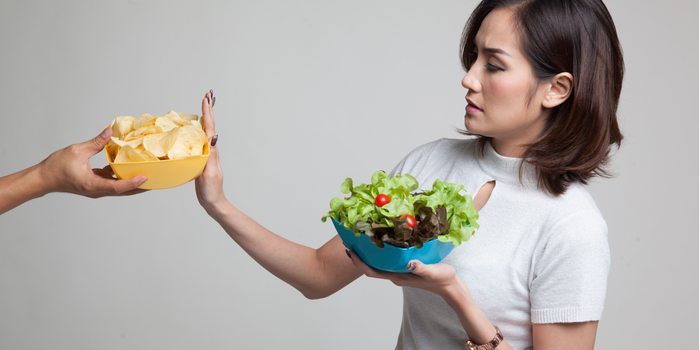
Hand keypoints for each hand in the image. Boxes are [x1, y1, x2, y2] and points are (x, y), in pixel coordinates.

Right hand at [38, 128, 146, 197]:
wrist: (43, 179)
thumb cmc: (56, 167)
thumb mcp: (76, 151)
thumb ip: (95, 143)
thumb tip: (110, 132)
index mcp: (92, 184)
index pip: (117, 187)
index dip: (132, 183)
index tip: (145, 178)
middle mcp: (97, 190)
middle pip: (123, 191)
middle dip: (140, 186)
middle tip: (157, 180)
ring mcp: (96, 189)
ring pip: (119, 188)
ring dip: (133, 182)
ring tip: (149, 174)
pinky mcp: (95, 185)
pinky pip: (113, 182)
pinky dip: (122, 177)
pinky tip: (130, 167)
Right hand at [195, 90, 225, 213]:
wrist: (213, 202)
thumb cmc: (211, 189)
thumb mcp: (210, 172)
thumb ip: (212, 155)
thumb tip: (214, 136)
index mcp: (212, 150)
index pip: (209, 128)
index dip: (207, 112)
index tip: (206, 98)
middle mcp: (210, 150)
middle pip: (208, 125)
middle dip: (208, 109)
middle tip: (207, 94)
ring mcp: (206, 154)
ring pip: (204, 131)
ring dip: (204, 117)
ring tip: (203, 104)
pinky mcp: (201, 159)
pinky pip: (198, 140)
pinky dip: (197, 130)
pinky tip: (193, 128)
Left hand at [347, 250, 458, 296]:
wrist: (451, 287)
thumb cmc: (442, 279)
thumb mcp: (433, 272)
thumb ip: (421, 268)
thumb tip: (409, 263)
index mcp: (397, 277)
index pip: (371, 271)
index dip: (359, 262)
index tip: (350, 250)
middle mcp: (395, 275)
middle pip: (371, 266)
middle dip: (360, 255)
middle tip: (351, 239)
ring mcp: (399, 272)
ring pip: (379, 263)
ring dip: (369, 253)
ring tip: (363, 237)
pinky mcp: (405, 268)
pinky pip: (388, 260)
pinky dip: (381, 252)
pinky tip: (382, 240)